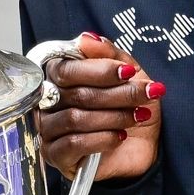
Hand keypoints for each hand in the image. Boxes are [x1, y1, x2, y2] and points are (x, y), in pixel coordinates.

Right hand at [35, 32, 161, 181]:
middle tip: (145, 94)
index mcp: (59, 79)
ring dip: (114, 117)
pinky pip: (73, 144)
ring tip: (139, 116)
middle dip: (117, 94)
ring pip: (75, 118)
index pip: (66, 70)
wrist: (140, 150)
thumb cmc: (129, 110)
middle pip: (75, 94)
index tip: (128, 72)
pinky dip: (102, 139)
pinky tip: (121, 136)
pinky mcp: (56, 155)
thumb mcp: (128, 75)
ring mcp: (49, 130)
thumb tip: (87, 39)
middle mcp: (48, 103)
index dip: (99, 70)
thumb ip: (108, 54)